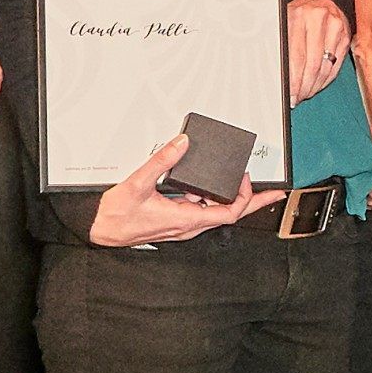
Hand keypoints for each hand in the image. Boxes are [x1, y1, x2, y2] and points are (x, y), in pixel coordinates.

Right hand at [90, 132, 277, 248]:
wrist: (99, 229)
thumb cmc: (116, 216)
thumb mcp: (138, 184)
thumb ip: (161, 161)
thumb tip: (181, 144)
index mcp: (185, 219)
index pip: (229, 213)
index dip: (245, 197)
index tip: (249, 179)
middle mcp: (188, 226)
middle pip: (230, 215)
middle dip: (252, 202)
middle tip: (272, 193)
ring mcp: (182, 225)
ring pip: (216, 213)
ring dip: (230, 198)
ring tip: (242, 182)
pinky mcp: (174, 221)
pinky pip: (201, 210)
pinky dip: (211, 198)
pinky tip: (207, 185)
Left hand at [287, 0, 351, 102]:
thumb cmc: (299, 14)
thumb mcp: (285, 22)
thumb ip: (283, 44)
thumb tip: (280, 76)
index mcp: (298, 16)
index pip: (296, 56)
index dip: (293, 79)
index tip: (288, 93)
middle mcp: (319, 20)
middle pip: (312, 64)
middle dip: (303, 86)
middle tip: (296, 98)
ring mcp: (336, 28)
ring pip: (325, 67)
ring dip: (314, 86)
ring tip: (305, 93)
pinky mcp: (346, 37)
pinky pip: (336, 66)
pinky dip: (325, 80)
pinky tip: (317, 85)